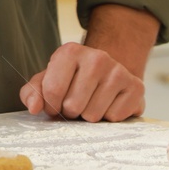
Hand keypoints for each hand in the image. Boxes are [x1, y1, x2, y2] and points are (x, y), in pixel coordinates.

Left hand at [19, 41, 144, 121]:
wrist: (107, 73)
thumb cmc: (71, 80)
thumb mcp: (46, 81)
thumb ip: (32, 93)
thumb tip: (34, 108)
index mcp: (70, 52)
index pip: (52, 91)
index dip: (50, 106)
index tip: (55, 104)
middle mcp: (97, 57)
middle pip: (73, 106)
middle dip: (71, 112)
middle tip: (75, 103)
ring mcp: (119, 71)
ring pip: (94, 115)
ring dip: (89, 116)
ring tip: (91, 103)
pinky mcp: (136, 87)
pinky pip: (114, 118)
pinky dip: (109, 117)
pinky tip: (108, 104)